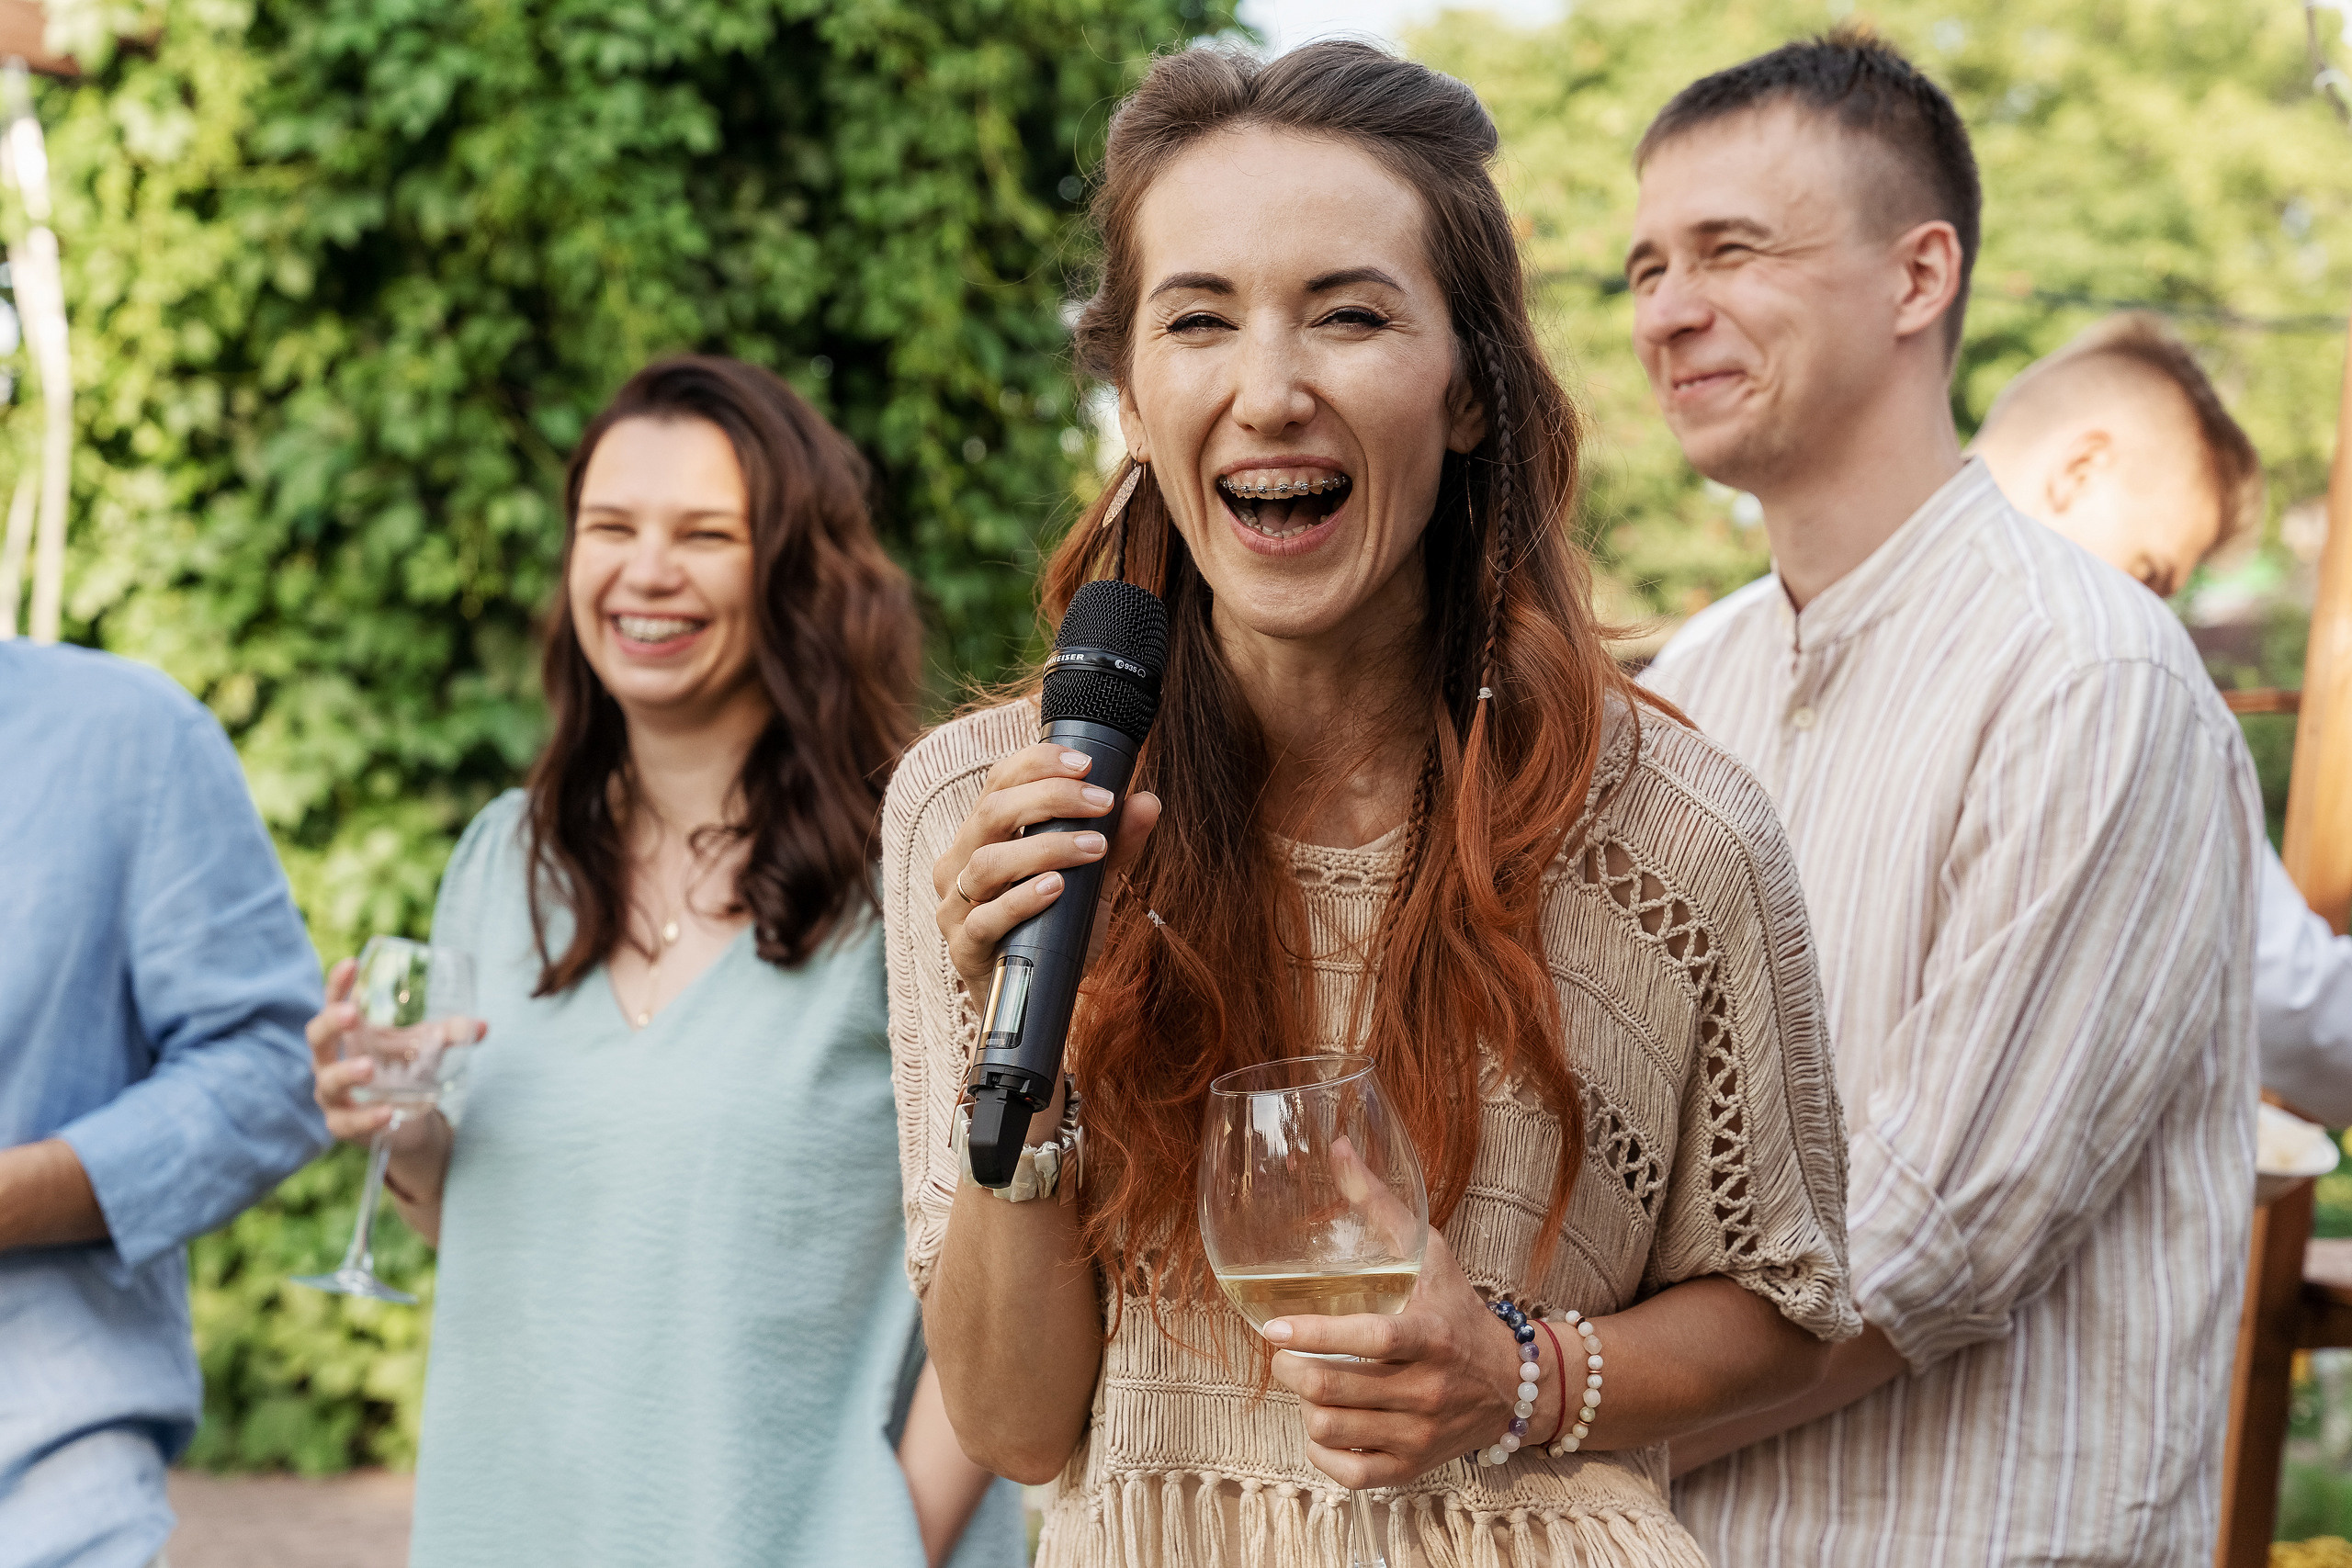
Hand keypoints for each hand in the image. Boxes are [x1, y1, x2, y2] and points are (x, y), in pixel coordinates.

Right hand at [307, 956, 483, 1152]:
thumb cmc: (405, 1069)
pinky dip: (366, 1118)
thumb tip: (483, 1026)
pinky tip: (386, 1112)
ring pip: (328, 1082)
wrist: (407, 1120)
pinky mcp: (342, 1125)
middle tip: (351, 1014)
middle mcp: (331, 1061)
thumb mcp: (426, 1046)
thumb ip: (450, 1034)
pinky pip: (347, 1122)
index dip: (337, 985)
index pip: (334, 1003)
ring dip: (346, 1072)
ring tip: (368, 1068)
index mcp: (349, 1034)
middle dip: (330, 1024)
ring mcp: (333, 1094)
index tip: (351, 963)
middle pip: (318, 1038)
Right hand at [934, 742, 1161, 998]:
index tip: (1087, 763)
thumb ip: (1117, 844)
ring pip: (987, 863)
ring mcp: (955, 907)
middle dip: (1051, 798)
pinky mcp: (963, 948)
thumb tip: (1147, 801)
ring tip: (1095, 848)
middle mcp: (960, 862)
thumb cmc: (1054, 930)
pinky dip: (1022, 901)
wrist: (1036, 999)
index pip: (999, 781)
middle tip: (1103, 802)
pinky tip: (1056, 888)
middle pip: (992, 811)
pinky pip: (985, 919)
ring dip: (1046, 849)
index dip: (1039, 763)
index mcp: (983, 836)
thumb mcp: (1091, 883)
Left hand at [1263, 1231, 1553, 1487]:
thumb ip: (1381, 1204)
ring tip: (1305, 1381)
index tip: (1273, 1326)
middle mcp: (1427, 1390)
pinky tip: (1322, 1423)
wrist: (1514, 1382)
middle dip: (1291, 1368)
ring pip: (1332, 1428)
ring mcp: (1420, 1434)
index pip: (1368, 1339)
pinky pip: (1348, 1472)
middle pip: (1334, 1388)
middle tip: (1282, 1350)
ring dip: (1303, 1404)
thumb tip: (1338, 1146)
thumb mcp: (1430, 1252)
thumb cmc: (1458, 1310)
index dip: (1315, 1335)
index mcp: (1431, 1336)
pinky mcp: (1412, 1467)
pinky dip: (1321, 1451)